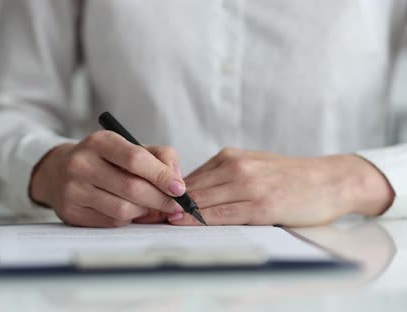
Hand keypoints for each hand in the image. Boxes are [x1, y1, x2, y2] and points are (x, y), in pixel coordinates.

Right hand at [30, 130, 185, 226]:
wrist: (59, 171)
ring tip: (148, 206)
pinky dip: (127, 219)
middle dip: (160, 199)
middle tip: (176, 205)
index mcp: (99, 142)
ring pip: (123, 209)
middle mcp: (82, 163)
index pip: (136, 159)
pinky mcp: (71, 211)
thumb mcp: (129, 147)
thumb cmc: (105, 159)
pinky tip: (128, 210)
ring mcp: (73, 189)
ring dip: (144, 211)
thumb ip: (160, 157)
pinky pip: (111, 222)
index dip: (162, 176)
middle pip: (132, 188)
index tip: (179, 188)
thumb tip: (176, 180)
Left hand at [168, 148, 394, 226]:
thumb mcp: (251, 167)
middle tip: (146, 214)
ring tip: (159, 221)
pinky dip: (201, 220)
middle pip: (190, 188)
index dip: (167, 192)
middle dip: (167, 202)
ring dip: (179, 212)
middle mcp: (236, 167)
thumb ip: (222, 178)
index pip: (188, 177)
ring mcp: (248, 185)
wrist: (329, 180)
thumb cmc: (288, 177)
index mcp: (230, 158)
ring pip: (203, 200)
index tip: (150, 203)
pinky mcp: (262, 205)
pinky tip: (186, 223)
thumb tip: (189, 194)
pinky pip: (223, 214)